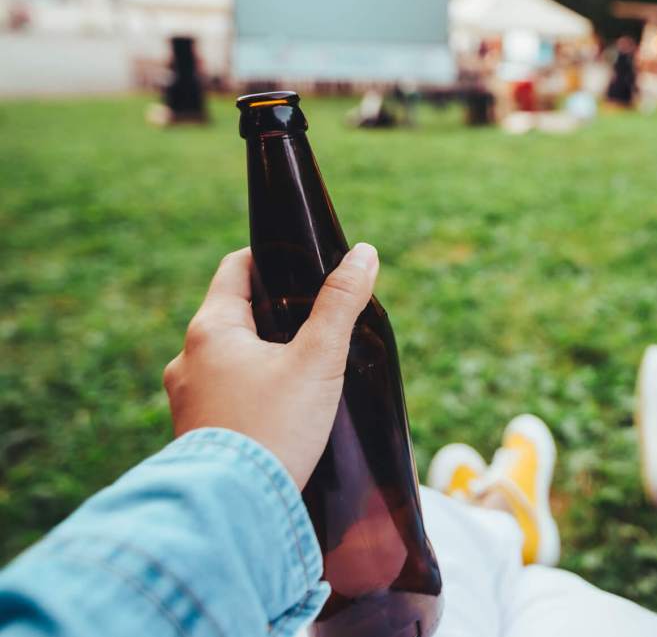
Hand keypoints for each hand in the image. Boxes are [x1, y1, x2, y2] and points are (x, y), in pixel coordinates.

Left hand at [164, 244, 378, 487]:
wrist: (234, 510)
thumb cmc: (274, 427)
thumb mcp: (318, 359)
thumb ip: (341, 303)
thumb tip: (364, 253)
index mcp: (210, 329)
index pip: (236, 269)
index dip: (271, 260)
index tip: (303, 267)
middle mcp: (187, 359)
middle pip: (234, 315)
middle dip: (275, 316)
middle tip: (317, 325)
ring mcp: (186, 399)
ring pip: (229, 360)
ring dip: (262, 358)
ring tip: (303, 373)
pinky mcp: (194, 434)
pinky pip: (225, 396)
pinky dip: (251, 393)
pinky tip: (282, 411)